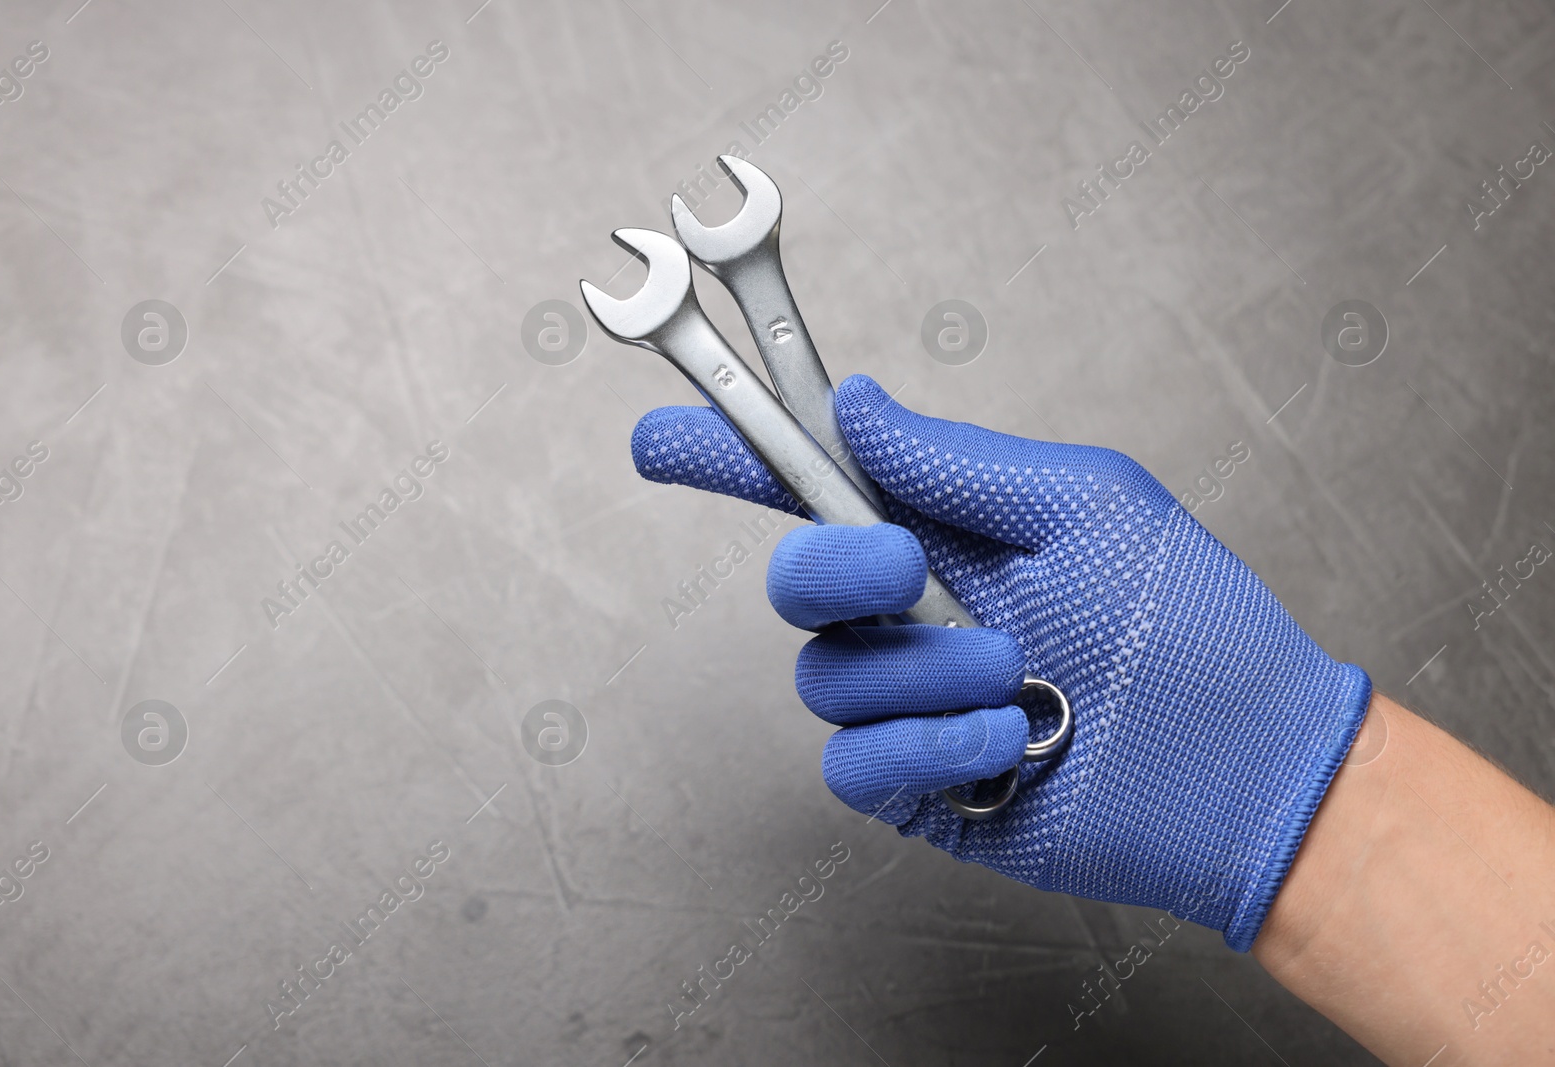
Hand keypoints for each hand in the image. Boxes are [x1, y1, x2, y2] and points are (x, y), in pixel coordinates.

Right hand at [633, 374, 1370, 949]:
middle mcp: (912, 617)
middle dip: (836, 569)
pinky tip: (1011, 743)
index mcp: (943, 536)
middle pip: (792, 582)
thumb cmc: (1189, 625)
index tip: (662, 437)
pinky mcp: (919, 786)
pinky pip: (855, 764)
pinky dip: (929, 747)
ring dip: (926, 673)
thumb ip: (955, 462)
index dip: (730, 457)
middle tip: (909, 570)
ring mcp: (910, 705)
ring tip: (1022, 677)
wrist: (1246, 765)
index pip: (811, 488)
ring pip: (827, 677)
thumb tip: (856, 402)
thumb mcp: (1083, 506)